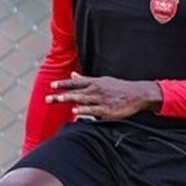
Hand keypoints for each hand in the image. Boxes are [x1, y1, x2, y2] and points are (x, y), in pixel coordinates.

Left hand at [46, 72, 161, 119]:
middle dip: (61, 94)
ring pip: (82, 99)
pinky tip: (74, 111)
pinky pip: (92, 110)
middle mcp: (96, 90)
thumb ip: (86, 79)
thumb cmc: (119, 88)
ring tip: (59, 99)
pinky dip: (83, 110)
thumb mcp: (102, 80)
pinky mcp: (106, 110)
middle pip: (75, 92)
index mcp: (95, 82)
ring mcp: (101, 100)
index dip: (64, 84)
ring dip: (70, 99)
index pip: (76, 82)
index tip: (52, 85)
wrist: (137, 94)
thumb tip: (72, 74)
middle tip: (48, 98)